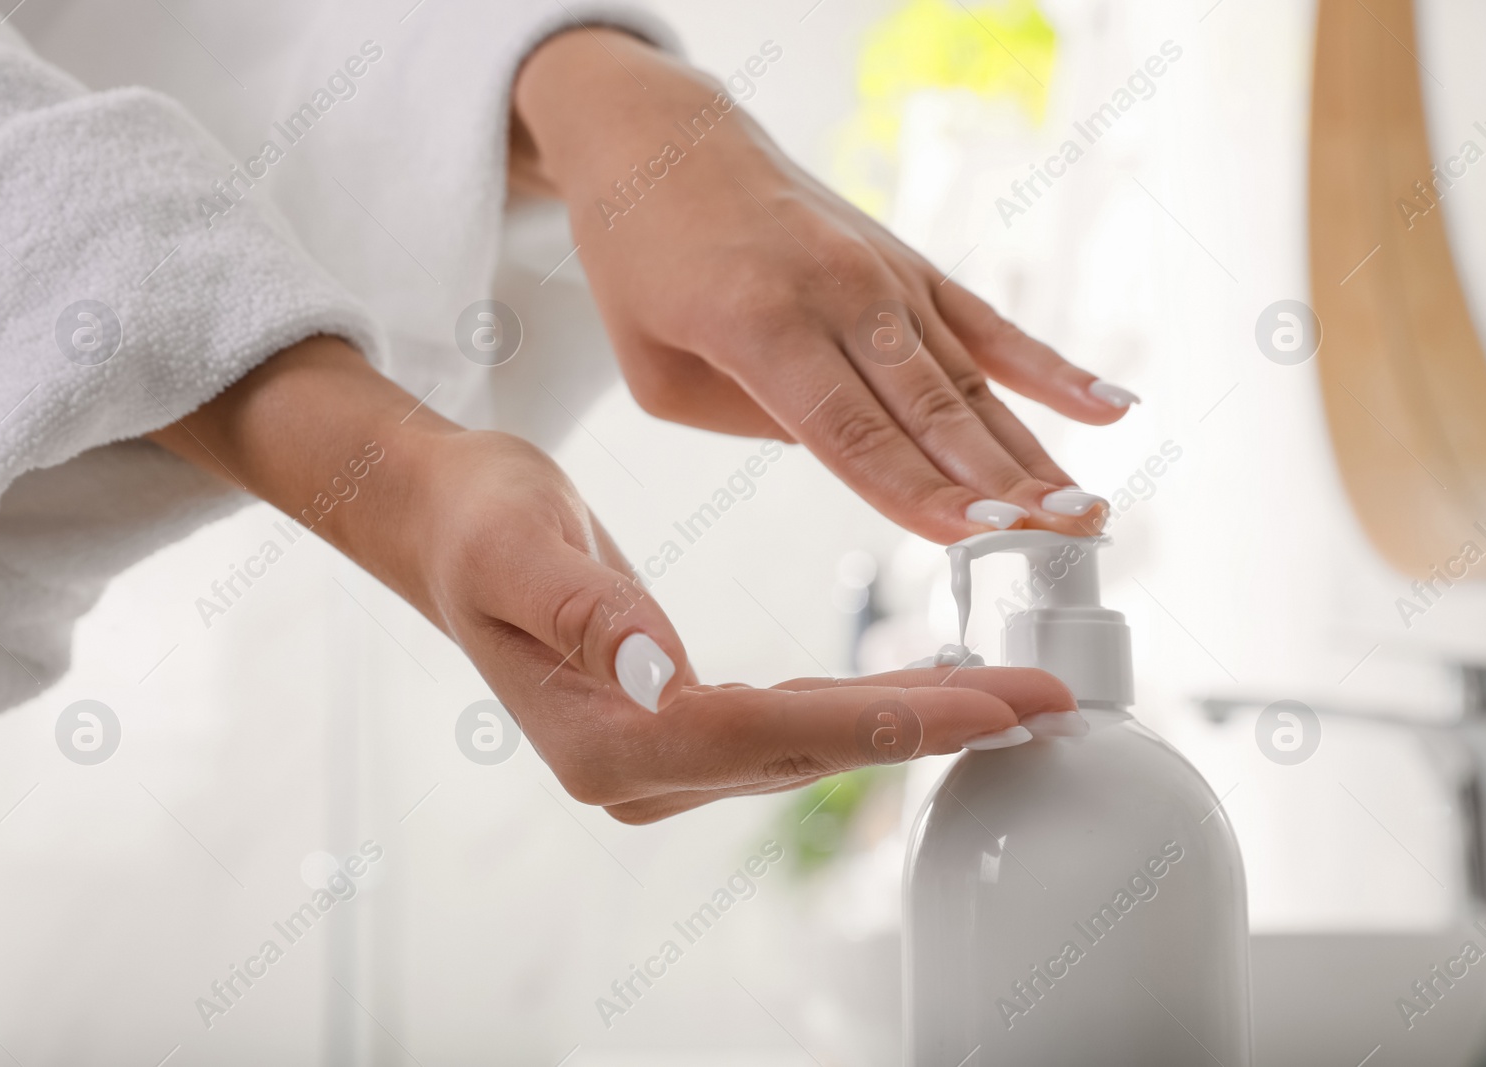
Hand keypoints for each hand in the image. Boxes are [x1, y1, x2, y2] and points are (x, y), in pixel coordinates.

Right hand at [149, 339, 1079, 821]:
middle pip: (810, 753)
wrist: (440, 526)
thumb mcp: (519, 548)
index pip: (771, 736)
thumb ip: (588, 614)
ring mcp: (655, 760)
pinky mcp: (676, 730)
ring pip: (810, 746)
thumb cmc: (474, 523)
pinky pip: (790, 726)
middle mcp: (635, 770)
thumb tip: (659, 675)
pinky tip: (919, 693)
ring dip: (909, 722)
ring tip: (1010, 696)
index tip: (996, 705)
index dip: (889, 723)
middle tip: (1044, 700)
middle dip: (931, 728)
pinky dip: (861, 708)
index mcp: (604, 738)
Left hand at [512, 29, 1136, 543]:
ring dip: (1031, 451)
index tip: (984, 543)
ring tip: (1088, 512)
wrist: (660, 138)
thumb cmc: (642, 263)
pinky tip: (1110, 407)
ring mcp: (883, 274)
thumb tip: (860, 453)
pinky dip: (1050, 368)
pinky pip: (988, 324)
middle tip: (1064, 548)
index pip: (853, 435)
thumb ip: (759, 422)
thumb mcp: (659, 370)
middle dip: (1001, 488)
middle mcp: (838, 294)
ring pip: (970, 381)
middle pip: (931, 413)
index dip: (923, 496)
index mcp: (760, 324)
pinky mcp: (907, 262)